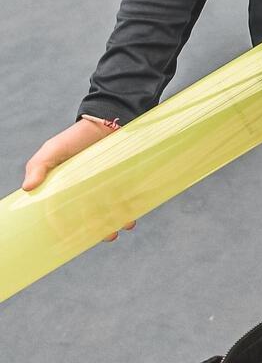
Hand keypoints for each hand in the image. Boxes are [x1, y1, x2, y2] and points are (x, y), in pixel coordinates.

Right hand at [23, 121, 136, 242]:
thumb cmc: (74, 138)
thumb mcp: (52, 150)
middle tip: (107, 235)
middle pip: (94, 217)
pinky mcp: (126, 181)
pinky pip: (130, 200)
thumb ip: (39, 166)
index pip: (67, 214)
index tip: (73, 239)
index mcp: (68, 190)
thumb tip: (27, 188)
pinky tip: (133, 216)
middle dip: (101, 229)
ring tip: (123, 225)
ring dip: (118, 222)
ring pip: (113, 212)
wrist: (105, 123)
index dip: (70, 228)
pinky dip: (133, 209)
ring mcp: (109, 187)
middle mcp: (89, 192)